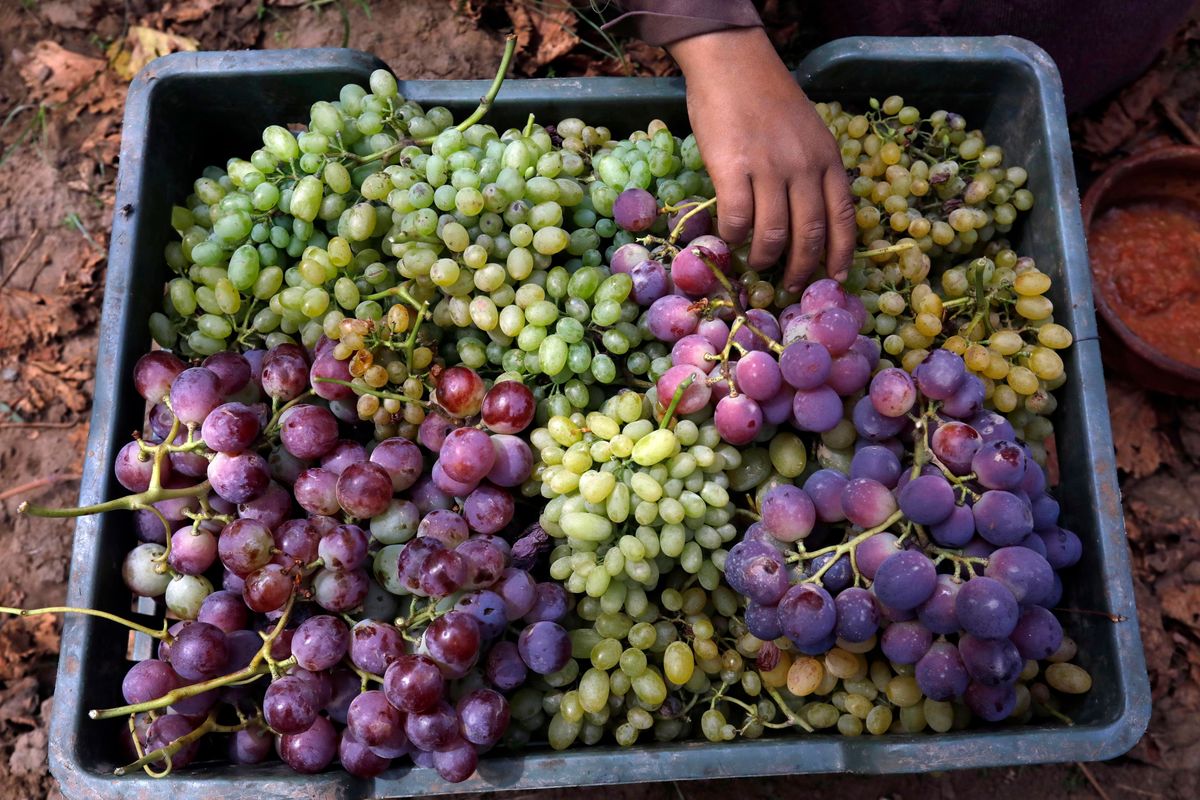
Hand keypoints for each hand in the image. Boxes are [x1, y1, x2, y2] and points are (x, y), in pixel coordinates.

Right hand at [667, 27, 855, 291]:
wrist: (733, 64)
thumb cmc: (769, 98)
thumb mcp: (809, 132)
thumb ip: (814, 169)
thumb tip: (809, 216)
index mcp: (828, 159)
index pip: (843, 218)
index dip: (841, 253)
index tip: (835, 277)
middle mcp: (805, 167)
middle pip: (810, 234)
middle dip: (802, 267)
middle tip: (791, 284)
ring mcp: (770, 169)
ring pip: (773, 234)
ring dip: (765, 257)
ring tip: (757, 262)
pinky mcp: (734, 170)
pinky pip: (737, 219)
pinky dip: (733, 236)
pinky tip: (729, 236)